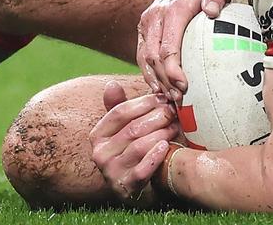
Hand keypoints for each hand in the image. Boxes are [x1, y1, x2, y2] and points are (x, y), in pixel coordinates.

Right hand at [89, 81, 178, 202]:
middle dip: (156, 117)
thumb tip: (111, 85)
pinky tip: (165, 146)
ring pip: (139, 147)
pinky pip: (142, 170)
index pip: (119, 112)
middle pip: (132, 129)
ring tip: (174, 127)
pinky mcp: (125, 188)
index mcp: (98, 136)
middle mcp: (100, 154)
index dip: (143, 103)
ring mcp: (111, 172)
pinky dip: (155, 157)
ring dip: (160, 134)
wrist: (135, 188)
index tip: (162, 97)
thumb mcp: (122, 129)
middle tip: (173, 111)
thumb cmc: (131, 151)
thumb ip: (119, 107)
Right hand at [137, 0, 230, 100]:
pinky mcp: (144, 28)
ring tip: (169, 97)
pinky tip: (160, 86)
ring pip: (144, 58)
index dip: (173, 70)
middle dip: (164, 80)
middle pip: (153, 57)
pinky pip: (142, 54)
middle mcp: (154, 17)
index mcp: (172, 10)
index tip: (184, 86)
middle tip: (179, 98)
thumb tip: (212, 12)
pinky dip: (149, 72)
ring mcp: (147, 22)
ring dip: (155, 79)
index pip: (167, 48)